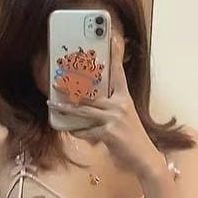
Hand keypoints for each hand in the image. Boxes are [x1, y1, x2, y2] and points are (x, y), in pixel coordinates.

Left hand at [49, 33, 165, 180]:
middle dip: (71, 86)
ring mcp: (115, 118)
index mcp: (124, 98)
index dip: (116, 55)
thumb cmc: (131, 139)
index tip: (113, 38)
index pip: (119, 73)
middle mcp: (120, 105)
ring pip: (84, 109)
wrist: (145, 158)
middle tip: (56, 80)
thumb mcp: (122, 119)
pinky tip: (71, 131)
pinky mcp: (110, 132)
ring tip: (52, 103)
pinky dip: (77, 132)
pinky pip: (86, 130)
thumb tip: (84, 108)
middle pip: (91, 91)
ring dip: (65, 107)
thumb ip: (107, 111)